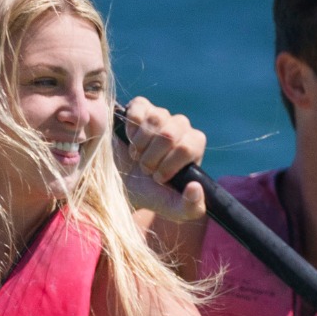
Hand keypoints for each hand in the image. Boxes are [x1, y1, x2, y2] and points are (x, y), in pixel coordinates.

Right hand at [117, 98, 208, 221]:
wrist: (121, 182)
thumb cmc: (150, 193)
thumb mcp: (172, 209)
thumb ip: (191, 208)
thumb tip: (195, 188)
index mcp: (193, 146)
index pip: (187, 147)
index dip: (168, 165)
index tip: (157, 178)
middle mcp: (181, 127)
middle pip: (170, 133)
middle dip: (152, 157)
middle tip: (145, 168)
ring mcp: (161, 115)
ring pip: (156, 119)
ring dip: (141, 144)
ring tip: (137, 156)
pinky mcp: (142, 107)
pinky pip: (139, 108)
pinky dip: (131, 127)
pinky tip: (130, 139)